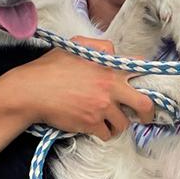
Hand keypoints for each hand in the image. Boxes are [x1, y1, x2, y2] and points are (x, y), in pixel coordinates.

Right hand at [0, 36, 153, 140]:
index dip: (145, 76)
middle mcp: (110, 86)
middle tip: (145, 117)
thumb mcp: (77, 44)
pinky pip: (107, 134)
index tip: (144, 85)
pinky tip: (95, 127)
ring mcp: (102, 106)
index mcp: (109, 65)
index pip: (140, 67)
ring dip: (118, 123)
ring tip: (108, 121)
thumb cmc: (51, 67)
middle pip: (144, 104)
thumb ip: (100, 46)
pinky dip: (103, 133)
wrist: (31, 91)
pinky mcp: (92, 123)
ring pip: (124, 123)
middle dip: (148, 113)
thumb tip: (115, 52)